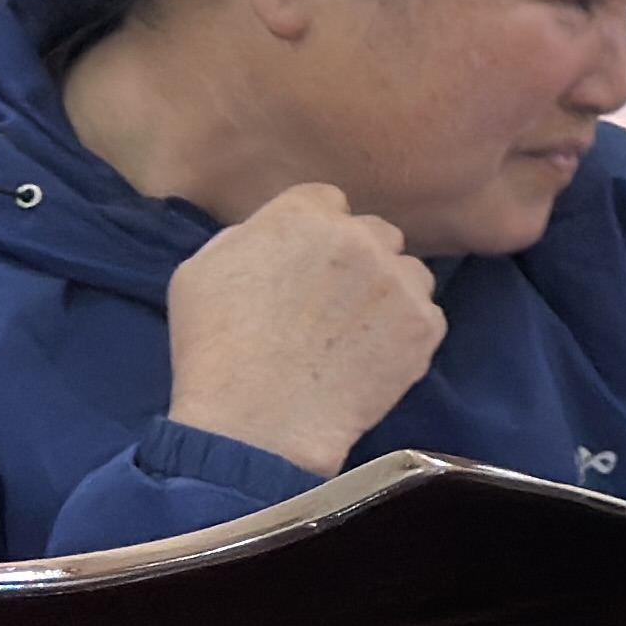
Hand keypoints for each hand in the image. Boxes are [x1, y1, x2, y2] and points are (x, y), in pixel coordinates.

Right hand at [164, 183, 443, 476]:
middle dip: (358, 260)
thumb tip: (274, 233)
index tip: (308, 265)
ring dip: (388, 293)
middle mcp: (359, 237)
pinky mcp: (425, 324)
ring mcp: (398, 280)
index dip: (316, 234)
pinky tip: (370, 360)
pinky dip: (404, 335)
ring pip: (408, 271)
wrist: (255, 424)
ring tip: (354, 336)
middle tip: (332, 304)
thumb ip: (248, 235)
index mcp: (303, 214)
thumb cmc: (215, 351)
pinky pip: (424, 316)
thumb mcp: (200, 271)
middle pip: (374, 233)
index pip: (327, 201)